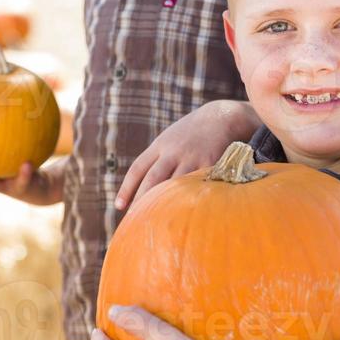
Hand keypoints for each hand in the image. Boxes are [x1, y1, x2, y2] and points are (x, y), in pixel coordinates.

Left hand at [115, 100, 259, 209]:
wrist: (220, 117)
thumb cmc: (191, 133)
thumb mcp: (170, 139)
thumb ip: (157, 159)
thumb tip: (143, 187)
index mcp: (159, 145)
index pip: (138, 168)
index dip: (127, 188)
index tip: (119, 206)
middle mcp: (173, 151)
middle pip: (153, 179)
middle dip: (142, 200)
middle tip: (135, 220)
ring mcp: (191, 157)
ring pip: (174, 184)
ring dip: (166, 204)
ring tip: (159, 223)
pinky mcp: (209, 163)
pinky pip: (197, 184)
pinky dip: (191, 198)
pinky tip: (188, 213)